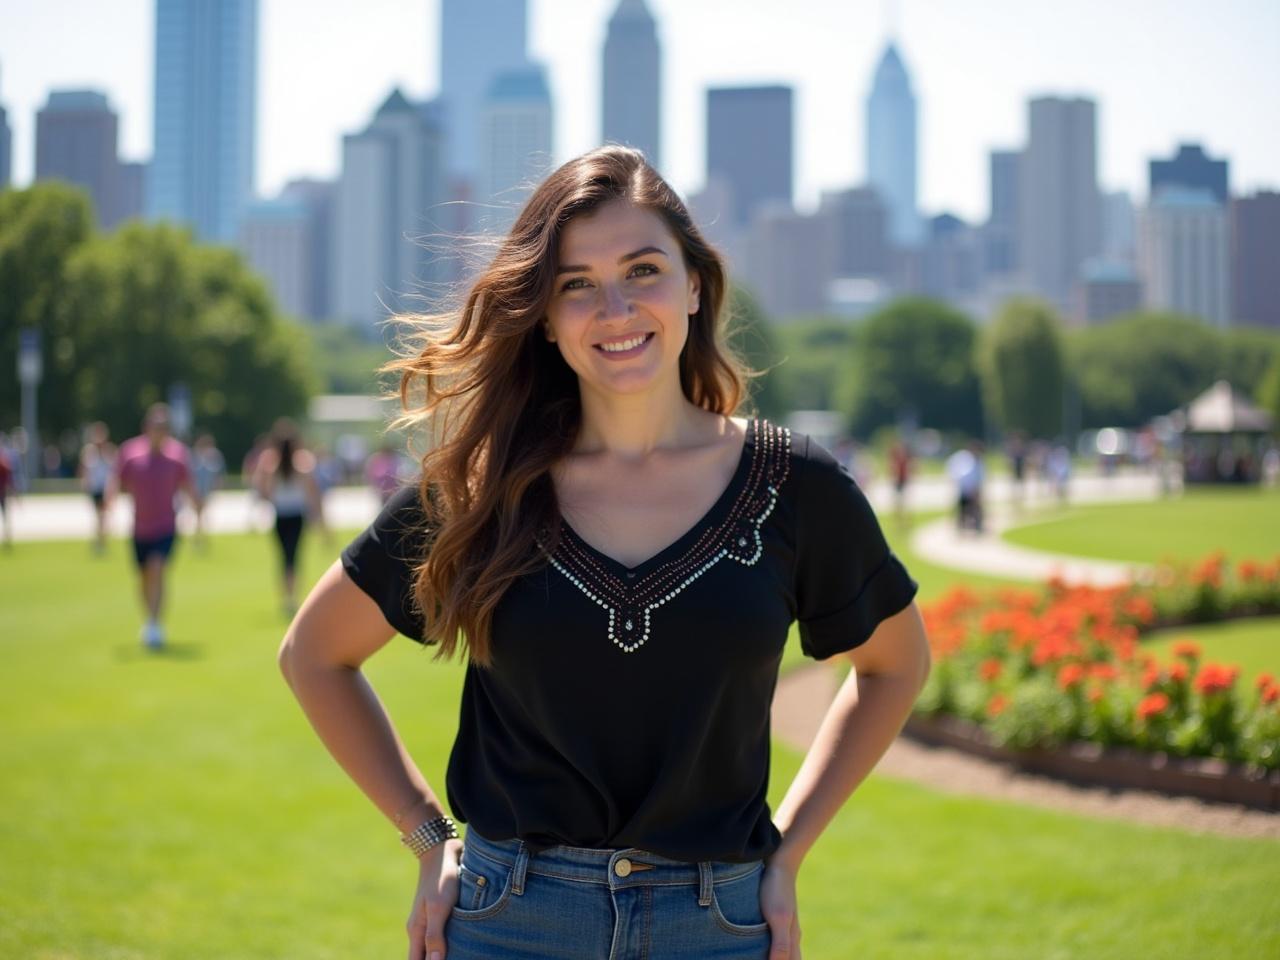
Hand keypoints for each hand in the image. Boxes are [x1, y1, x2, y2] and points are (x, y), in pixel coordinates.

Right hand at [406, 837, 462, 959]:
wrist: (442, 850)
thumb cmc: (441, 878)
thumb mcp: (438, 908)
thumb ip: (434, 936)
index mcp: (416, 930)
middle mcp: (420, 927)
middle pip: (424, 956)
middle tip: (459, 959)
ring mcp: (430, 919)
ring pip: (434, 946)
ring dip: (444, 953)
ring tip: (462, 955)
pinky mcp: (441, 911)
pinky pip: (443, 933)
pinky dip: (450, 943)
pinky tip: (463, 944)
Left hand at [761, 859, 801, 958]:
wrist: (778, 861)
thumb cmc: (776, 889)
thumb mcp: (778, 917)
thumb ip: (780, 944)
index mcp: (792, 939)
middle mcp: (790, 935)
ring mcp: (784, 926)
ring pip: (782, 951)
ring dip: (777, 957)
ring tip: (765, 957)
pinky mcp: (775, 916)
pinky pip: (774, 940)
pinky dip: (769, 949)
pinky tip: (759, 947)